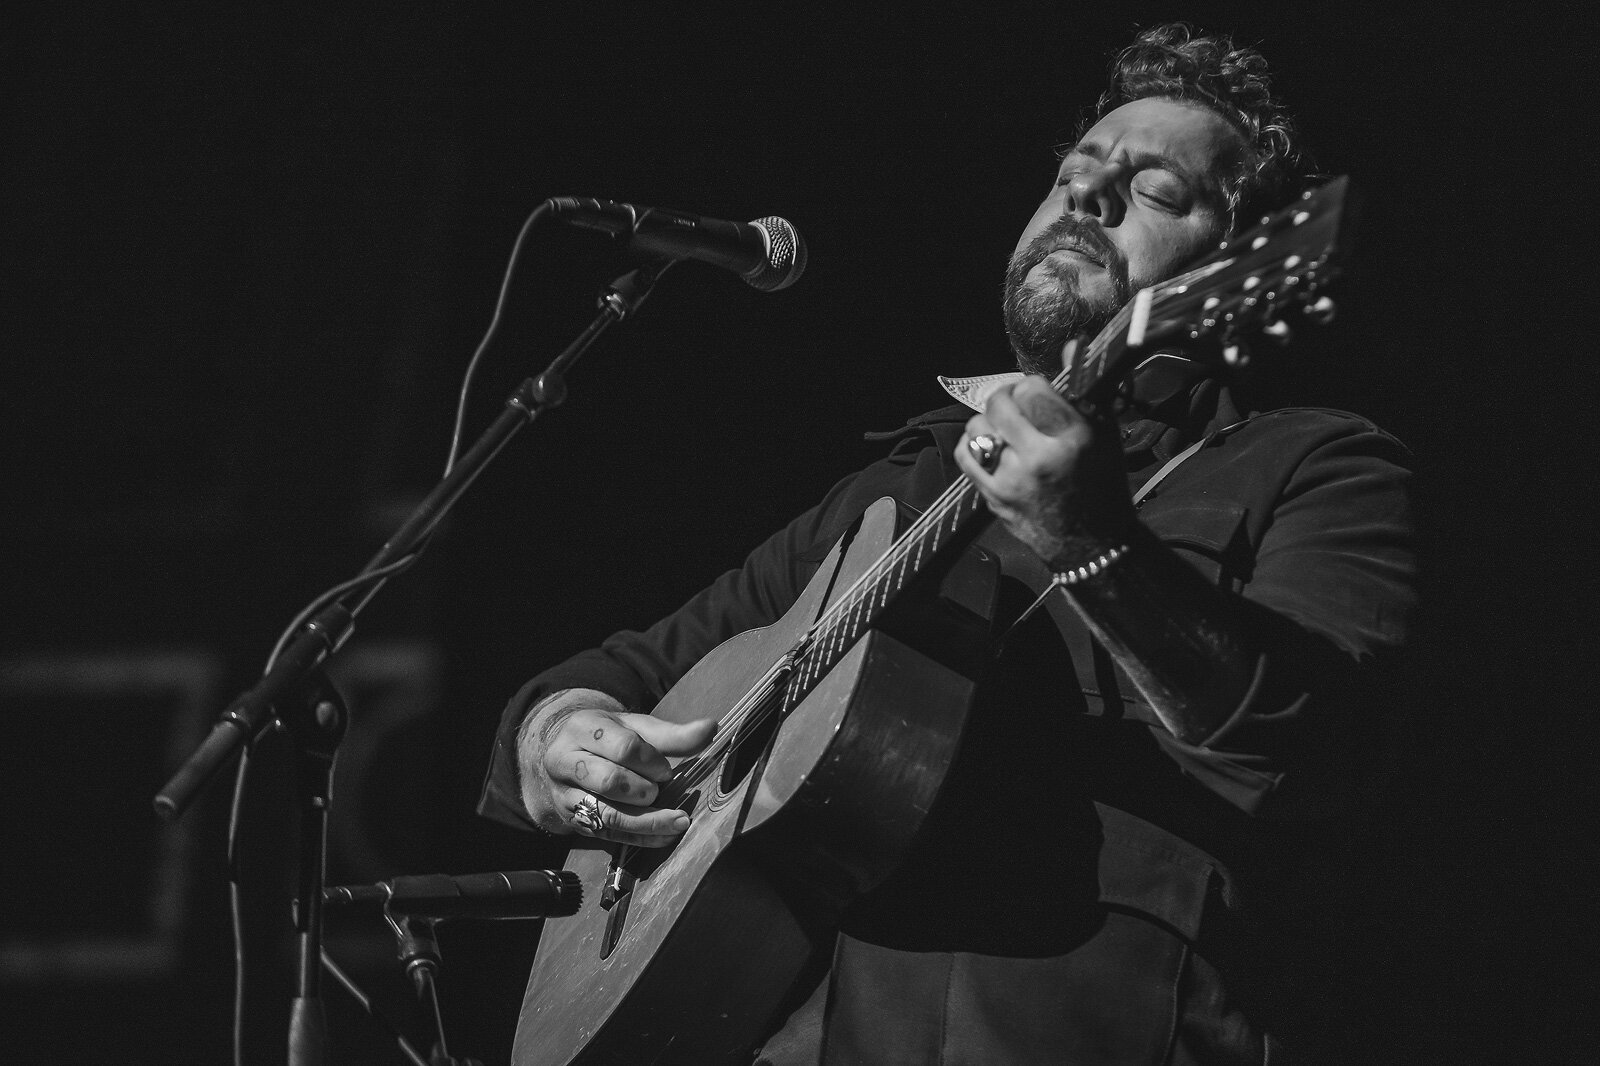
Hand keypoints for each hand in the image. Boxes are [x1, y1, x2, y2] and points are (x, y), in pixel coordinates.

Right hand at [516, 688, 717, 846]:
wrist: (566, 754)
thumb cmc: (608, 737)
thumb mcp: (635, 726)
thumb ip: (672, 733)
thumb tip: (710, 728)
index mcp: (582, 728)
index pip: (622, 747)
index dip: (651, 761)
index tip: (666, 769)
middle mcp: (565, 761)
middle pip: (610, 781)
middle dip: (644, 789)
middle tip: (661, 788)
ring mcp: (565, 795)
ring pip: (607, 814)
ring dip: (648, 821)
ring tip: (678, 819)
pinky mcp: (573, 822)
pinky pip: (609, 836)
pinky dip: (642, 838)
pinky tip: (666, 835)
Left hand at [954, 375, 1136, 564]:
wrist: (1092, 543)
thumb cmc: (1102, 484)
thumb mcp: (1105, 434)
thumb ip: (1084, 390)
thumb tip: (1070, 345)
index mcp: (1072, 438)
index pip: (1032, 388)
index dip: (1031, 385)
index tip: (1037, 393)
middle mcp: (1039, 457)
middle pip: (999, 403)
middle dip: (1005, 396)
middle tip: (1016, 404)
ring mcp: (1012, 478)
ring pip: (978, 426)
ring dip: (989, 421)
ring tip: (1006, 430)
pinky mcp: (993, 496)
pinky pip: (965, 455)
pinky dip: (973, 444)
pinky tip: (991, 446)